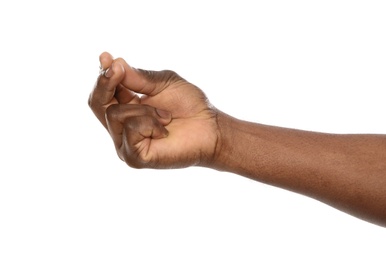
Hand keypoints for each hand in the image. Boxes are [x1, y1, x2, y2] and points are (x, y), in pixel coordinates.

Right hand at [89, 52, 218, 168]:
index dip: (102, 75)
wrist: (210, 128)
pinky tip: (165, 131)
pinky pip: (129, 129)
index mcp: (126, 108)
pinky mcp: (134, 157)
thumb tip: (113, 63)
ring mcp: (125, 144)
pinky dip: (150, 124)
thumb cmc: (190, 106)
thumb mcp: (163, 83)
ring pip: (114, 114)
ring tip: (166, 117)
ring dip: (145, 109)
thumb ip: (138, 77)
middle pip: (96, 103)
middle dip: (106, 83)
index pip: (103, 93)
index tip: (106, 58)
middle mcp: (121, 128)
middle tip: (117, 69)